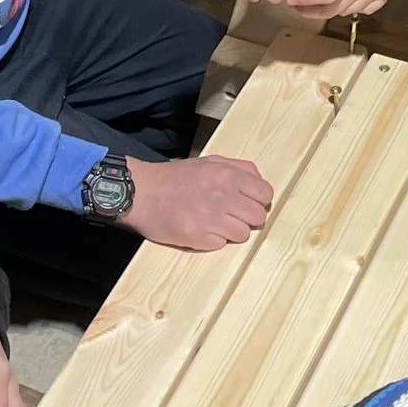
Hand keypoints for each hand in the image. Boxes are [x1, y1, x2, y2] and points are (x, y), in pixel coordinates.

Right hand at [124, 153, 271, 249]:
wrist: (142, 192)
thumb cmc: (175, 178)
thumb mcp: (210, 162)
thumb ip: (239, 169)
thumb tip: (259, 182)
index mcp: (229, 175)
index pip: (265, 194)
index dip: (258, 201)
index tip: (247, 203)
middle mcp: (224, 196)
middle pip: (258, 217)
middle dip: (247, 218)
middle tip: (230, 215)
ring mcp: (211, 218)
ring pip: (243, 234)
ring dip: (231, 231)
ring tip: (213, 223)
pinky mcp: (198, 236)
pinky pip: (221, 244)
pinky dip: (213, 240)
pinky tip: (200, 229)